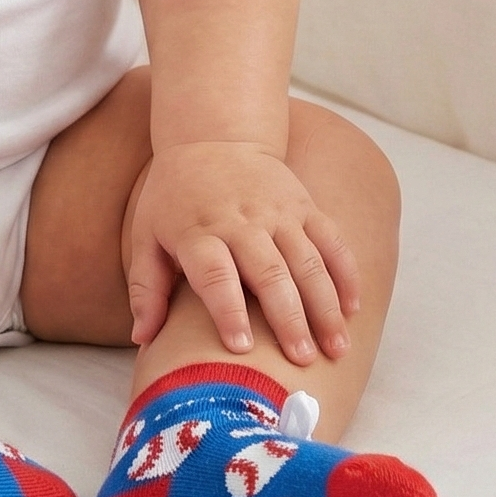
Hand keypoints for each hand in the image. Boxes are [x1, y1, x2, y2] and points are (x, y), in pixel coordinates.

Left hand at [127, 141, 359, 364]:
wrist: (213, 136)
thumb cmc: (174, 197)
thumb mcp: (146, 235)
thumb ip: (146, 287)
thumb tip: (142, 338)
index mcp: (198, 232)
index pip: (215, 274)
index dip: (228, 310)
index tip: (241, 347)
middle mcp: (241, 221)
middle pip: (269, 272)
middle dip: (288, 318)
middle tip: (302, 360)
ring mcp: (278, 212)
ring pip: (308, 262)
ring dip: (325, 306)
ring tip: (336, 349)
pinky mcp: (304, 205)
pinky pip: (332, 241)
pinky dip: (346, 275)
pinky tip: (353, 309)